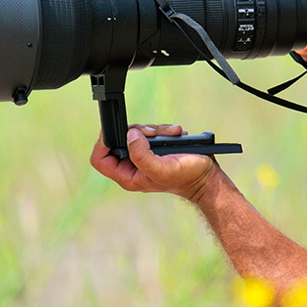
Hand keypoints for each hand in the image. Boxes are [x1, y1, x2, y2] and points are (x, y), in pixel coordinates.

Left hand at [90, 123, 218, 202]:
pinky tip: (175, 133)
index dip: (103, 144)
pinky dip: (163, 129)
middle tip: (151, 132)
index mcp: (127, 176)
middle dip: (136, 131)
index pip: (100, 159)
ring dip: (154, 129)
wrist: (206, 176)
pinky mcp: (155, 147)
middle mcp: (133, 165)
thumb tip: (131, 135)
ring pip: (136, 132)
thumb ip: (142, 155)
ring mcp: (144, 156)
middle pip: (118, 140)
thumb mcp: (162, 169)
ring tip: (171, 133)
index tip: (117, 131)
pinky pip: (151, 131)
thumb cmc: (185, 178)